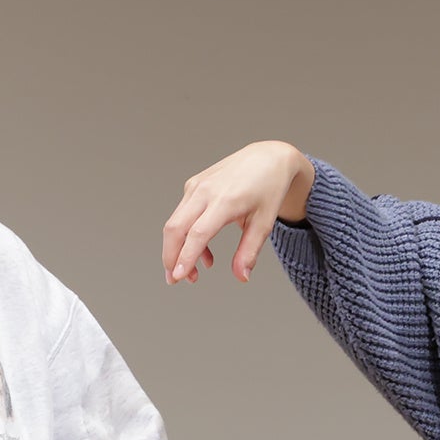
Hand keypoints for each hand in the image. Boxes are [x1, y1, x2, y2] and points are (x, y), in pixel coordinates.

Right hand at [162, 141, 314, 284]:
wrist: (268, 158)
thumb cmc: (269, 189)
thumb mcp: (265, 223)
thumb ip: (250, 251)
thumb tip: (241, 277)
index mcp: (226, 200)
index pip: (198, 233)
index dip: (186, 256)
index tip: (179, 276)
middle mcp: (206, 191)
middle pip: (176, 228)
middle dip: (171, 257)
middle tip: (175, 281)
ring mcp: (197, 186)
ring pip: (175, 222)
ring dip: (177, 250)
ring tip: (194, 274)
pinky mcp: (194, 185)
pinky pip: (183, 214)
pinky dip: (186, 236)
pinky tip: (204, 254)